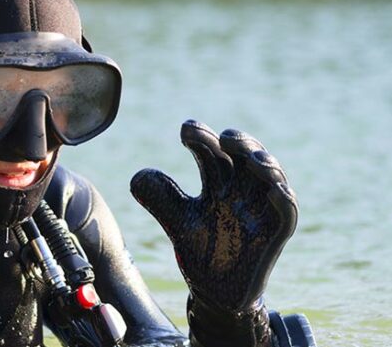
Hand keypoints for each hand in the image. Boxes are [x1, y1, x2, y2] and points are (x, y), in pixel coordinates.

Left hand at [130, 120, 297, 311]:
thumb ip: (161, 198)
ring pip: (272, 177)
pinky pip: (286, 213)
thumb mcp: (178, 222)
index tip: (185, 130)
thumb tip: (137, 176)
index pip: (213, 153)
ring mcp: (260, 211)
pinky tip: (274, 189)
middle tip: (224, 137)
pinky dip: (284, 199)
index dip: (202, 138)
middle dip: (240, 142)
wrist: (215, 294)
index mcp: (218, 184)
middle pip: (246, 156)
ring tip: (253, 158)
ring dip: (265, 164)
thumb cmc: (203, 251)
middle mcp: (242, 191)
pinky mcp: (274, 234)